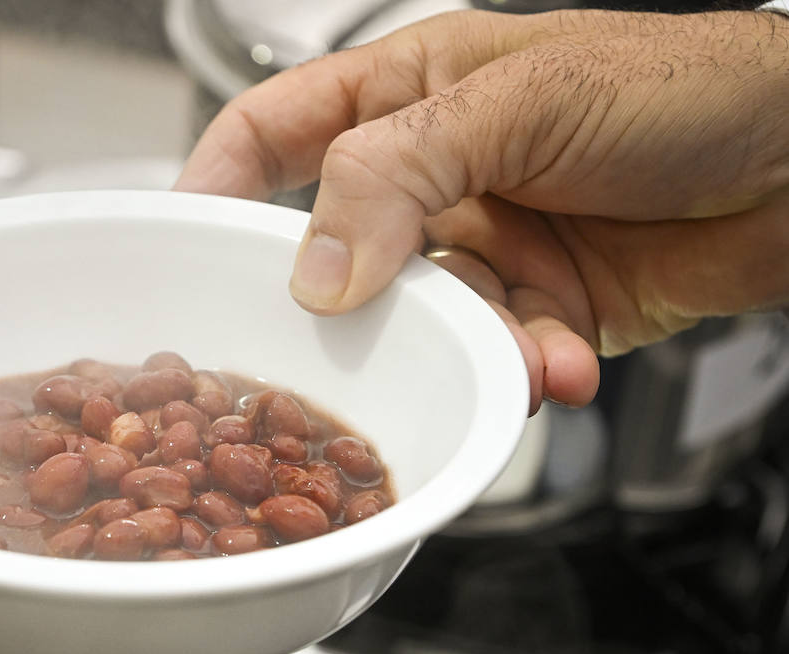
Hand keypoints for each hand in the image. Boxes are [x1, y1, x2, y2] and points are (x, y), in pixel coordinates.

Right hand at [176, 9, 788, 412]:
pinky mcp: (537, 307)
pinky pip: (495, 355)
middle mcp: (433, 173)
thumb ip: (396, 179)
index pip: (272, 133)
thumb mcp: (518, 103)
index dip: (212, 185)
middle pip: (334, 251)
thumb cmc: (679, 86)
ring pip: (419, 320)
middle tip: (323, 350)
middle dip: (339, 307)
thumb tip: (315, 273)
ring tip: (516, 347)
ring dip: (464, 346)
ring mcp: (484, 244)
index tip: (169, 248)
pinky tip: (561, 364)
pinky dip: (524, 369)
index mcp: (406, 95)